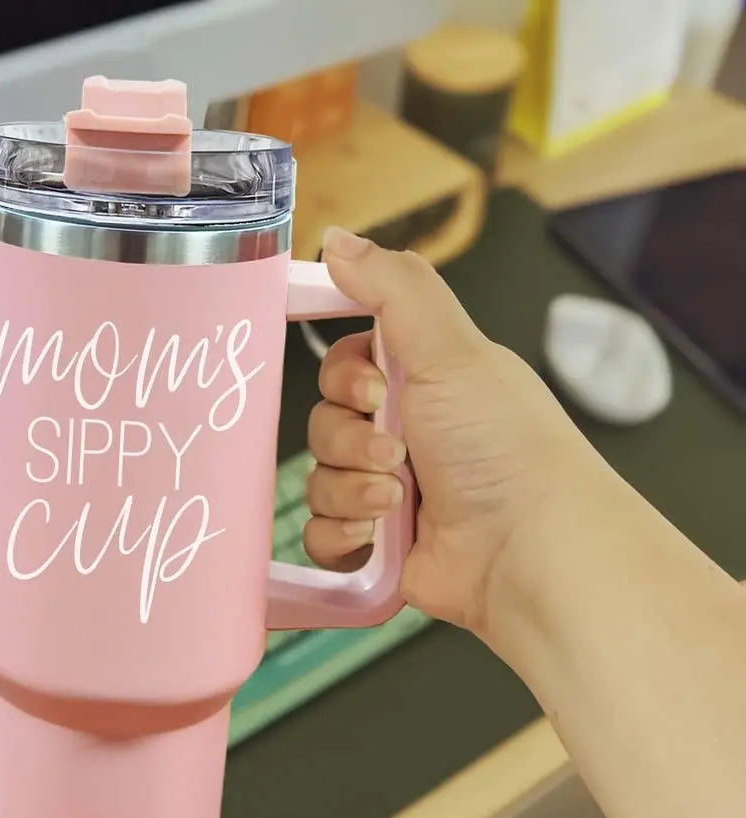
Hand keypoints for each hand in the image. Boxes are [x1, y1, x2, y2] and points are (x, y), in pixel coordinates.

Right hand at [304, 227, 591, 635]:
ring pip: (317, 480)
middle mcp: (404, 435)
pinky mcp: (375, 547)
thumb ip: (392, 288)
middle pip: (323, 423)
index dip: (343, 379)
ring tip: (398, 501)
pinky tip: (375, 536)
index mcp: (423, 383)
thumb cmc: (505, 447)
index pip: (343, 366)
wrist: (527, 549)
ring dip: (349, 489)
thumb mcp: (452, 349)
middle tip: (398, 451)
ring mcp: (386, 493)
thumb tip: (337, 240)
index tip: (374, 391)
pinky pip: (318, 534)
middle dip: (349, 441)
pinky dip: (340, 534)